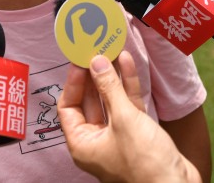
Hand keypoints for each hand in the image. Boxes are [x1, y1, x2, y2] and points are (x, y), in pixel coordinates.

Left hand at [58, 51, 200, 182]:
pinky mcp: (137, 133)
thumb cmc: (145, 162)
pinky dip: (127, 86)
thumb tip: (96, 63)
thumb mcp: (124, 119)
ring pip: (110, 101)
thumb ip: (108, 88)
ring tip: (113, 51)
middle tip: (96, 51)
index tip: (81, 61)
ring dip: (112, 77)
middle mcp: (96, 141)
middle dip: (94, 76)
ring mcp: (117, 137)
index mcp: (82, 144)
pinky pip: (127, 105)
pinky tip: (127, 63)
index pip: (68, 107)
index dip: (74, 82)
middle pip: (90, 101)